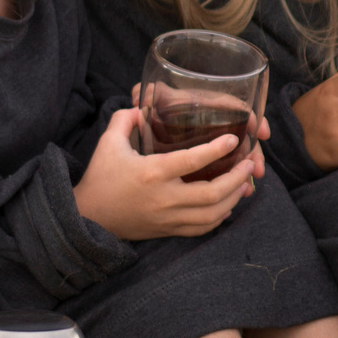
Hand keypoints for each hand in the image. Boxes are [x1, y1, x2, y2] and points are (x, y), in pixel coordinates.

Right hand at [74, 107, 264, 239]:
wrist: (88, 217)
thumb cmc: (100, 178)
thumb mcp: (108, 143)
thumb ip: (124, 119)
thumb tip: (141, 106)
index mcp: (152, 173)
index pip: (192, 161)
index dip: (217, 149)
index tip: (234, 139)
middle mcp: (164, 198)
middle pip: (212, 193)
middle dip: (237, 178)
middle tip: (249, 162)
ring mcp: (168, 218)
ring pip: (212, 214)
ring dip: (234, 197)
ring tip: (245, 182)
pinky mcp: (169, 230)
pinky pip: (203, 228)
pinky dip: (220, 216)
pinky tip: (228, 203)